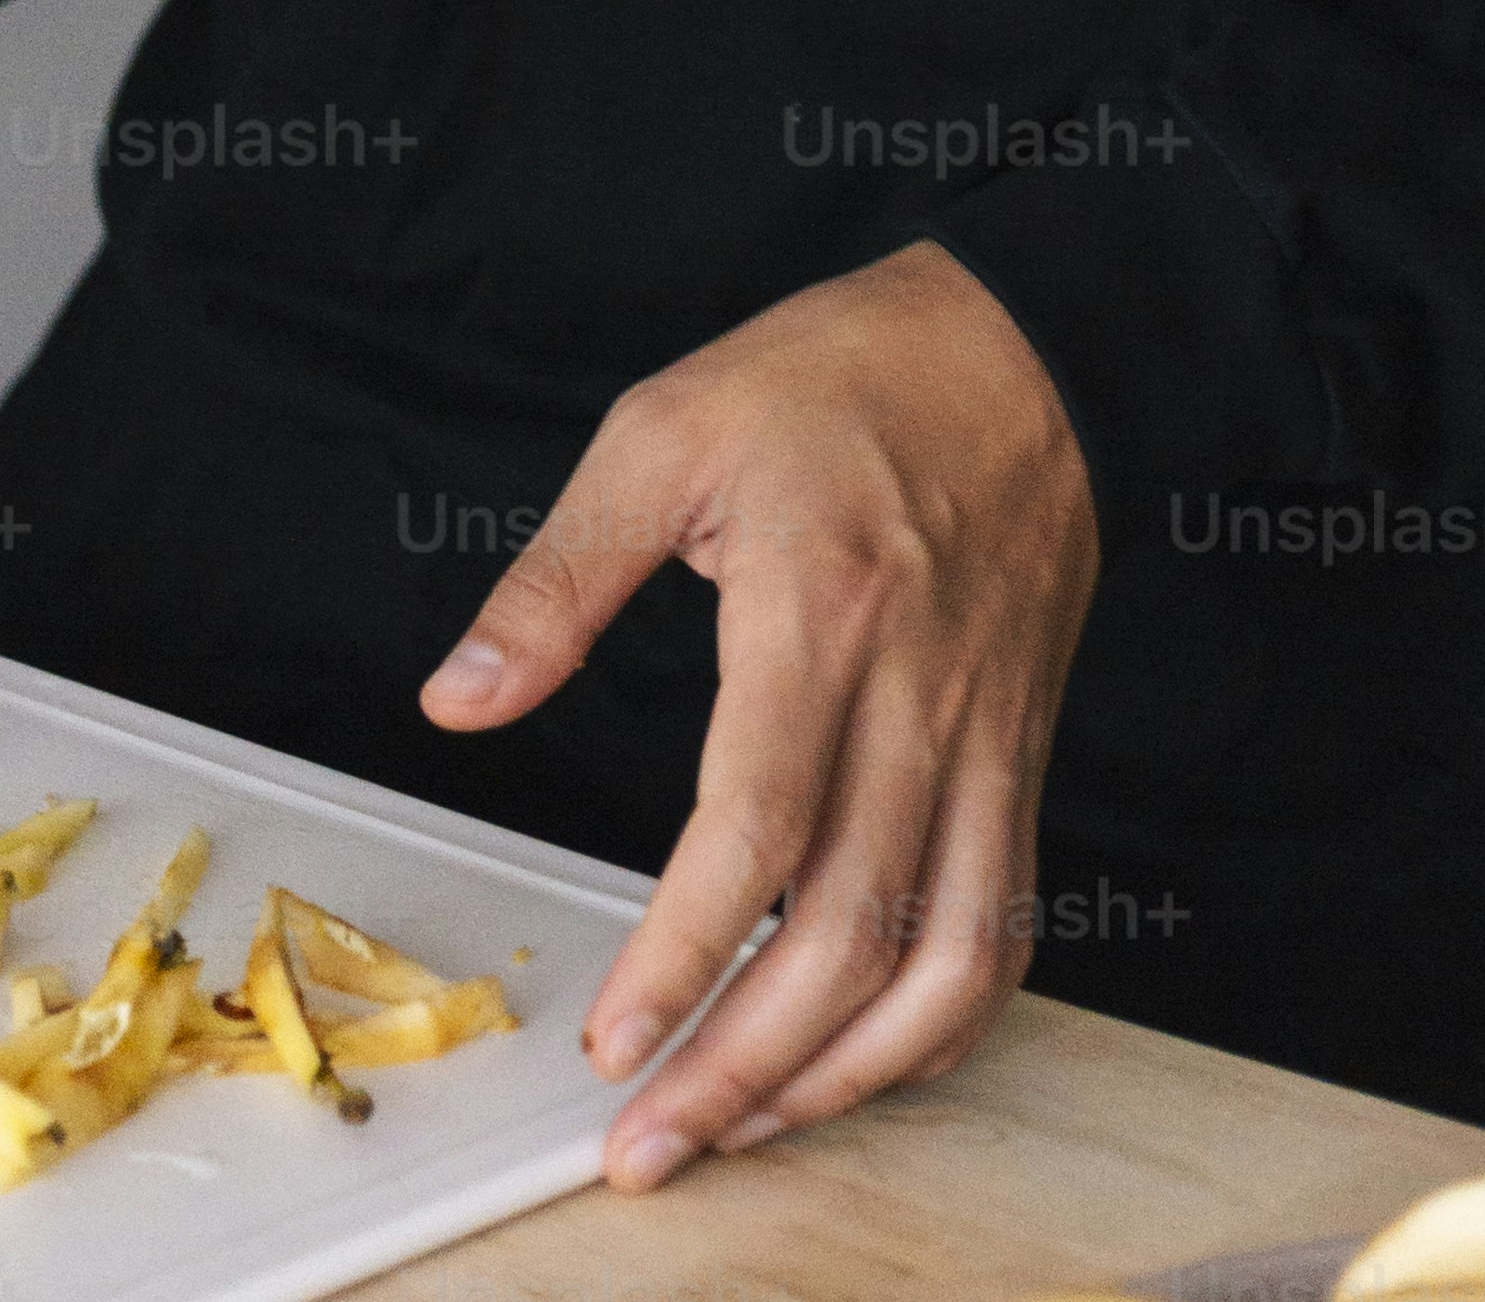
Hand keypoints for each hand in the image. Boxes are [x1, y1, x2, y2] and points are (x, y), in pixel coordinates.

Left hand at [416, 238, 1097, 1187]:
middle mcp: (916, 695)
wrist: (1025, 345)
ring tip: (747, 1125)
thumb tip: (459, 698)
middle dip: (744, 1064)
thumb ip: (558, 578)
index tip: (614, 1041)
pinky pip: (1003, 924)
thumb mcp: (666, 430)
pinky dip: (939, 1023)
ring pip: (941, 959)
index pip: (758, 827)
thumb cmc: (843, 375)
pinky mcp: (1021, 758)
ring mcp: (983, 738)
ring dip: (845, 1073)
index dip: (682, 952)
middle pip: (848, 931)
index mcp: (819, 610)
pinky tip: (864, 1058)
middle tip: (651, 1140)